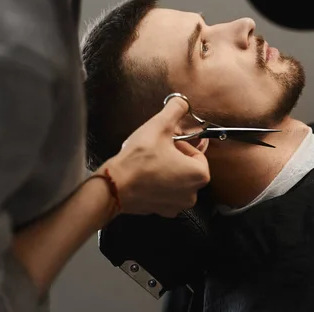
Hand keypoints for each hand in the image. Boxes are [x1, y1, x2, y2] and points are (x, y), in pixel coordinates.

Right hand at [96, 96, 210, 217]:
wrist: (114, 186)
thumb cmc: (138, 160)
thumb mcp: (159, 126)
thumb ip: (175, 109)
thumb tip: (182, 102)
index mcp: (199, 175)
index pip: (196, 152)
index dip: (181, 144)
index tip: (166, 142)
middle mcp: (192, 194)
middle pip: (188, 167)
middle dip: (174, 156)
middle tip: (156, 150)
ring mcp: (177, 205)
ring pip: (177, 179)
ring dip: (166, 169)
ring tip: (149, 162)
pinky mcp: (162, 211)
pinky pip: (165, 192)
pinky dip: (158, 184)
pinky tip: (145, 176)